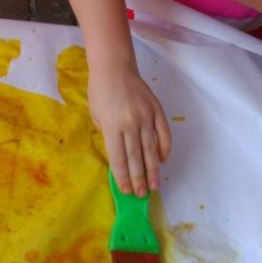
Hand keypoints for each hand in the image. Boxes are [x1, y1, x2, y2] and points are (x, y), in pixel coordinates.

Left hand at [88, 63, 170, 196]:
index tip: (126, 191)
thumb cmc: (100, 92)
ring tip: (154, 186)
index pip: (119, 158)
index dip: (123, 176)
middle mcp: (130, 123)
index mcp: (112, 125)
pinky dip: (164, 148)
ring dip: (152, 169)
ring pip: (151, 149)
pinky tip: (162, 160)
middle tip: (141, 194)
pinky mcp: (157, 109)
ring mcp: (146, 116)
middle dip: (138, 178)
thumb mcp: (96, 116)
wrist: (114, 68)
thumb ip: (108, 136)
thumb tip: (120, 157)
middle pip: (136, 157)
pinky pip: (164, 133)